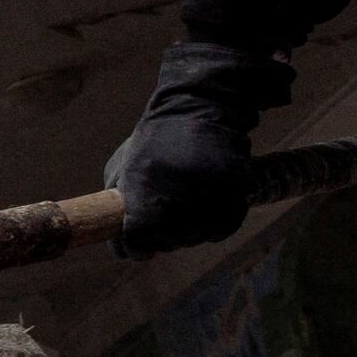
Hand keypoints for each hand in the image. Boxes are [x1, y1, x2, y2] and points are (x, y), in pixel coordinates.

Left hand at [104, 38, 289, 257]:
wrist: (198, 110)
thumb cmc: (152, 143)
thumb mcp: (121, 169)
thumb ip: (118, 208)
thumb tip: (124, 247)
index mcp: (144, 187)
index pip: (139, 241)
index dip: (135, 245)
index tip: (136, 237)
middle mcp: (179, 195)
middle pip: (170, 243)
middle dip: (162, 237)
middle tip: (162, 213)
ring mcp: (212, 195)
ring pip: (197, 238)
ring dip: (188, 230)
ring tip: (183, 202)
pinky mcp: (238, 193)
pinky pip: (222, 229)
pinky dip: (212, 224)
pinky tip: (204, 203)